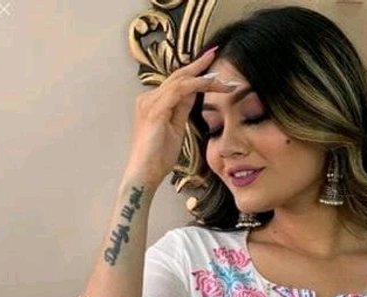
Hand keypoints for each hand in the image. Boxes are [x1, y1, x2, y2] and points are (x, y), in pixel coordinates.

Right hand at [123, 47, 235, 188]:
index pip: (176, 83)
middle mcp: (148, 98)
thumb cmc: (158, 158)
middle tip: (215, 53)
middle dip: (198, 65)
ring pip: (181, 81)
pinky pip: (179, 91)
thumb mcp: (175, 129)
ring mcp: (149, 102)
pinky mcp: (154, 110)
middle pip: (177, 76)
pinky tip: (210, 84)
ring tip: (222, 79)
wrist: (144, 174)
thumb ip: (181, 110)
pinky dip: (196, 85)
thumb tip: (193, 94)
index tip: (211, 68)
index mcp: (153, 103)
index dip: (194, 73)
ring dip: (203, 78)